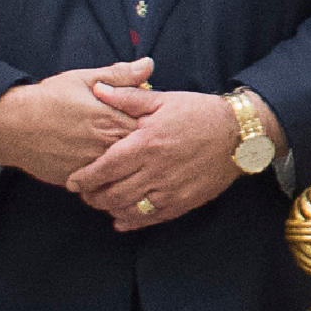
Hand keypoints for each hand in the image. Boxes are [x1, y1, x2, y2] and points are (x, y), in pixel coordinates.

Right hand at [0, 59, 155, 186]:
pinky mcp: (78, 179)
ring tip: (136, 164)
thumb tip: (149, 64)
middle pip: (139, 152)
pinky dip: (110, 182)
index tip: (160, 125)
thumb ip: (120, 75)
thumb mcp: (84, 78)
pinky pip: (102, 185)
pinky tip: (115, 178)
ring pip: (123, 172)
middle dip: (146, 149)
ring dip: (130, 168)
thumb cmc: (48, 98)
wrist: (12, 125)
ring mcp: (91, 165)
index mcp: (110, 117)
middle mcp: (104, 144)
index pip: (149, 126)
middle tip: (154, 148)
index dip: (156, 126)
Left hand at [64, 88, 240, 229]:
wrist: (238, 134)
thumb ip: (127, 97)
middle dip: (93, 197)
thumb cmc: (198, 113)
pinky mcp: (183, 202)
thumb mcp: (162, 99)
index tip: (72, 182)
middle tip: (85, 194)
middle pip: (113, 194)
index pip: (105, 167)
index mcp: (147, 143)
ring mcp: (170, 189)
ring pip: (129, 209)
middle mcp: (156, 170)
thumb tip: (97, 89)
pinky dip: (132, 221)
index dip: (85, 178)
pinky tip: (122, 218)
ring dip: (110, 209)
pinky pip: (151, 218)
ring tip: (103, 202)